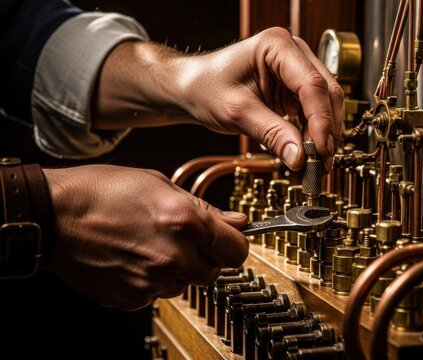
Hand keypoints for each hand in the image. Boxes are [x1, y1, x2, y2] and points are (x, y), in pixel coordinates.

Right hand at [43, 165, 248, 309]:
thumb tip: (236, 222)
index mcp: (186, 222)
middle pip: (215, 273)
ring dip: (178, 269)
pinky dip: (152, 279)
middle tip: (183, 240)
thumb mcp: (159, 184)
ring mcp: (153, 281)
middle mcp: (174, 256)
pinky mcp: (133, 298)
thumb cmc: (100, 192)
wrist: (51, 215)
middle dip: (205, 258)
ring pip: (186, 284)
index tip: (226, 240)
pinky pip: (157, 293)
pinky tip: (133, 257)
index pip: (238, 250)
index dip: (233, 244)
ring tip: (149, 245)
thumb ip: (204, 208)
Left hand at [93, 27, 343, 171]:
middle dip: (326, 129)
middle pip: (326, 92)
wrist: (192, 88)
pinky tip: (309, 153)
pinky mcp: (296, 87)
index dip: (320, 119)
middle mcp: (293, 52)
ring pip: (326, 103)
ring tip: (316, 163)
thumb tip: (300, 157)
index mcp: (277, 45)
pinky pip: (315, 110)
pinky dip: (314, 133)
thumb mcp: (237, 112)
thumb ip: (271, 133)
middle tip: (322, 162)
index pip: (311, 84)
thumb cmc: (206, 88)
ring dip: (324, 134)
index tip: (320, 149)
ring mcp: (297, 68)